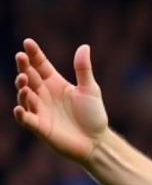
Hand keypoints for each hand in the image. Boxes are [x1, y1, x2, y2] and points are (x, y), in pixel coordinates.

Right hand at [13, 39, 108, 162]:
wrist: (97, 142)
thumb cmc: (93, 116)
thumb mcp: (90, 90)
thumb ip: (83, 69)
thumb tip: (84, 46)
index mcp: (54, 83)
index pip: (39, 64)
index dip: (33, 54)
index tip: (28, 43)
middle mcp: (44, 94)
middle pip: (28, 76)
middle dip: (23, 67)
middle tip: (21, 57)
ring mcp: (40, 110)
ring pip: (24, 96)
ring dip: (22, 88)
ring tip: (23, 81)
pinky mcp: (40, 127)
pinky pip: (26, 119)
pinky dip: (21, 114)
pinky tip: (20, 109)